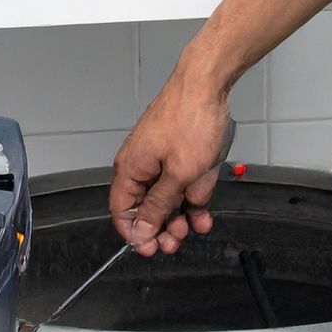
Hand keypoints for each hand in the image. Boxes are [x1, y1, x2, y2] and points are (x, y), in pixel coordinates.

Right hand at [108, 74, 231, 256]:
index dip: (136, 233)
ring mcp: (162, 157)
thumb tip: (142, 230)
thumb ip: (159, 205)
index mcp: (131, 169)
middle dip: (162, 227)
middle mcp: (142, 164)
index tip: (152, 248)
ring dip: (181, 214)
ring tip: (195, 226)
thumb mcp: (178, 174)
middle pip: (145, 207)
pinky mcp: (181, 152)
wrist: (209, 83)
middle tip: (176, 241)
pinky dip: (194, 197)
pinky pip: (183, 182)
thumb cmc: (190, 119)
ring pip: (168, 196)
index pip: (122, 211)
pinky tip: (204, 213)